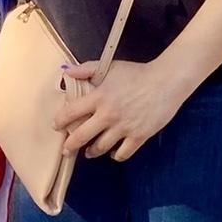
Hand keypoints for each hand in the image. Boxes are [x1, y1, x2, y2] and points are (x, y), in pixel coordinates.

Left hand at [55, 57, 196, 161]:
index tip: (56, 126)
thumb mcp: (109, 66)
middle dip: (70, 145)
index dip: (60, 121)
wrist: (166, 82)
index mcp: (98, 97)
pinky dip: (116, 155)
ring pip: (101, 147)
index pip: (71, 112)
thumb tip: (66, 71)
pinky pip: (124, 153)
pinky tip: (113, 153)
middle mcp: (108, 115)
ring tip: (89, 153)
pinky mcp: (139, 136)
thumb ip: (86, 69)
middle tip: (65, 150)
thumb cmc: (136, 73)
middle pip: (82, 136)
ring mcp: (124, 128)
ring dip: (92, 152)